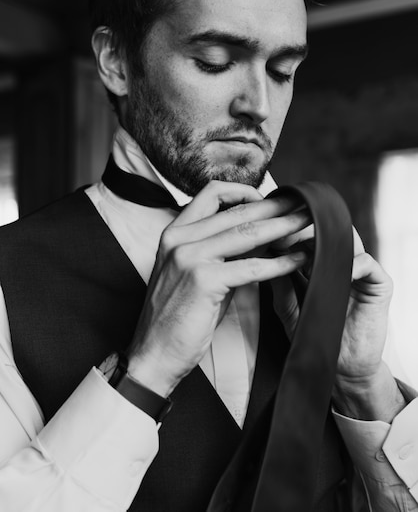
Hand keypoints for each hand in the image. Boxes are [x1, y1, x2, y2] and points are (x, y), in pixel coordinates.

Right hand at [126, 181, 309, 396]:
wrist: (154, 353)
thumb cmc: (178, 316)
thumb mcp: (199, 273)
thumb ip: (225, 251)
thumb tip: (264, 234)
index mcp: (174, 232)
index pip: (212, 193)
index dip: (245, 191)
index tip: (270, 199)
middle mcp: (179, 238)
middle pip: (236, 211)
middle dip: (275, 207)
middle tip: (303, 205)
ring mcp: (188, 257)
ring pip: (246, 233)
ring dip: (283, 227)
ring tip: (308, 224)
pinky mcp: (202, 280)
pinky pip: (251, 267)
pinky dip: (279, 263)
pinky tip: (298, 260)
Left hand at [272, 220, 404, 421]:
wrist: (342, 369)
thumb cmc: (315, 336)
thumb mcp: (289, 310)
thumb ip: (280, 286)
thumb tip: (266, 258)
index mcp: (321, 265)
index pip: (309, 237)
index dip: (290, 233)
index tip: (270, 234)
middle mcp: (342, 263)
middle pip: (328, 234)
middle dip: (306, 233)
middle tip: (286, 235)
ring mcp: (361, 272)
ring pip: (348, 242)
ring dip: (327, 244)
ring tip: (307, 251)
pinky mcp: (379, 285)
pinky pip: (367, 264)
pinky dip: (350, 263)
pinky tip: (333, 272)